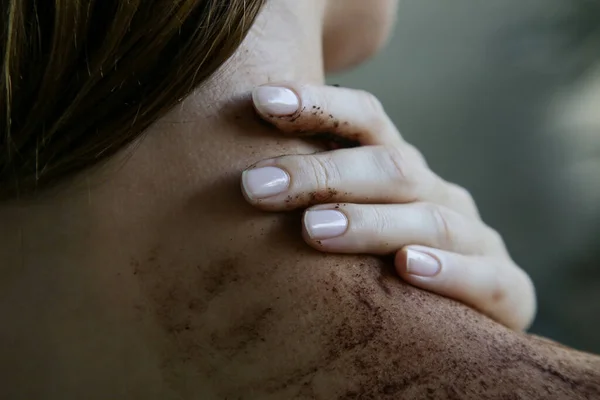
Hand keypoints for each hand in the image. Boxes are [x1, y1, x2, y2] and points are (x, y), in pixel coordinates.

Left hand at [241, 83, 535, 330]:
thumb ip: (315, 201)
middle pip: (389, 168)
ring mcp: (475, 238)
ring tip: (316, 230)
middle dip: (322, 174)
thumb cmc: (381, 265)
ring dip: (370, 223)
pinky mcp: (505, 287)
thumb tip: (241, 180)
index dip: (318, 106)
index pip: (366, 122)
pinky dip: (448, 271)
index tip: (262, 102)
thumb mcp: (350, 223)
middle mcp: (437, 193)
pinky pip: (485, 278)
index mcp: (400, 171)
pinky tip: (408, 269)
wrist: (459, 315)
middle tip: (258, 188)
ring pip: (428, 220)